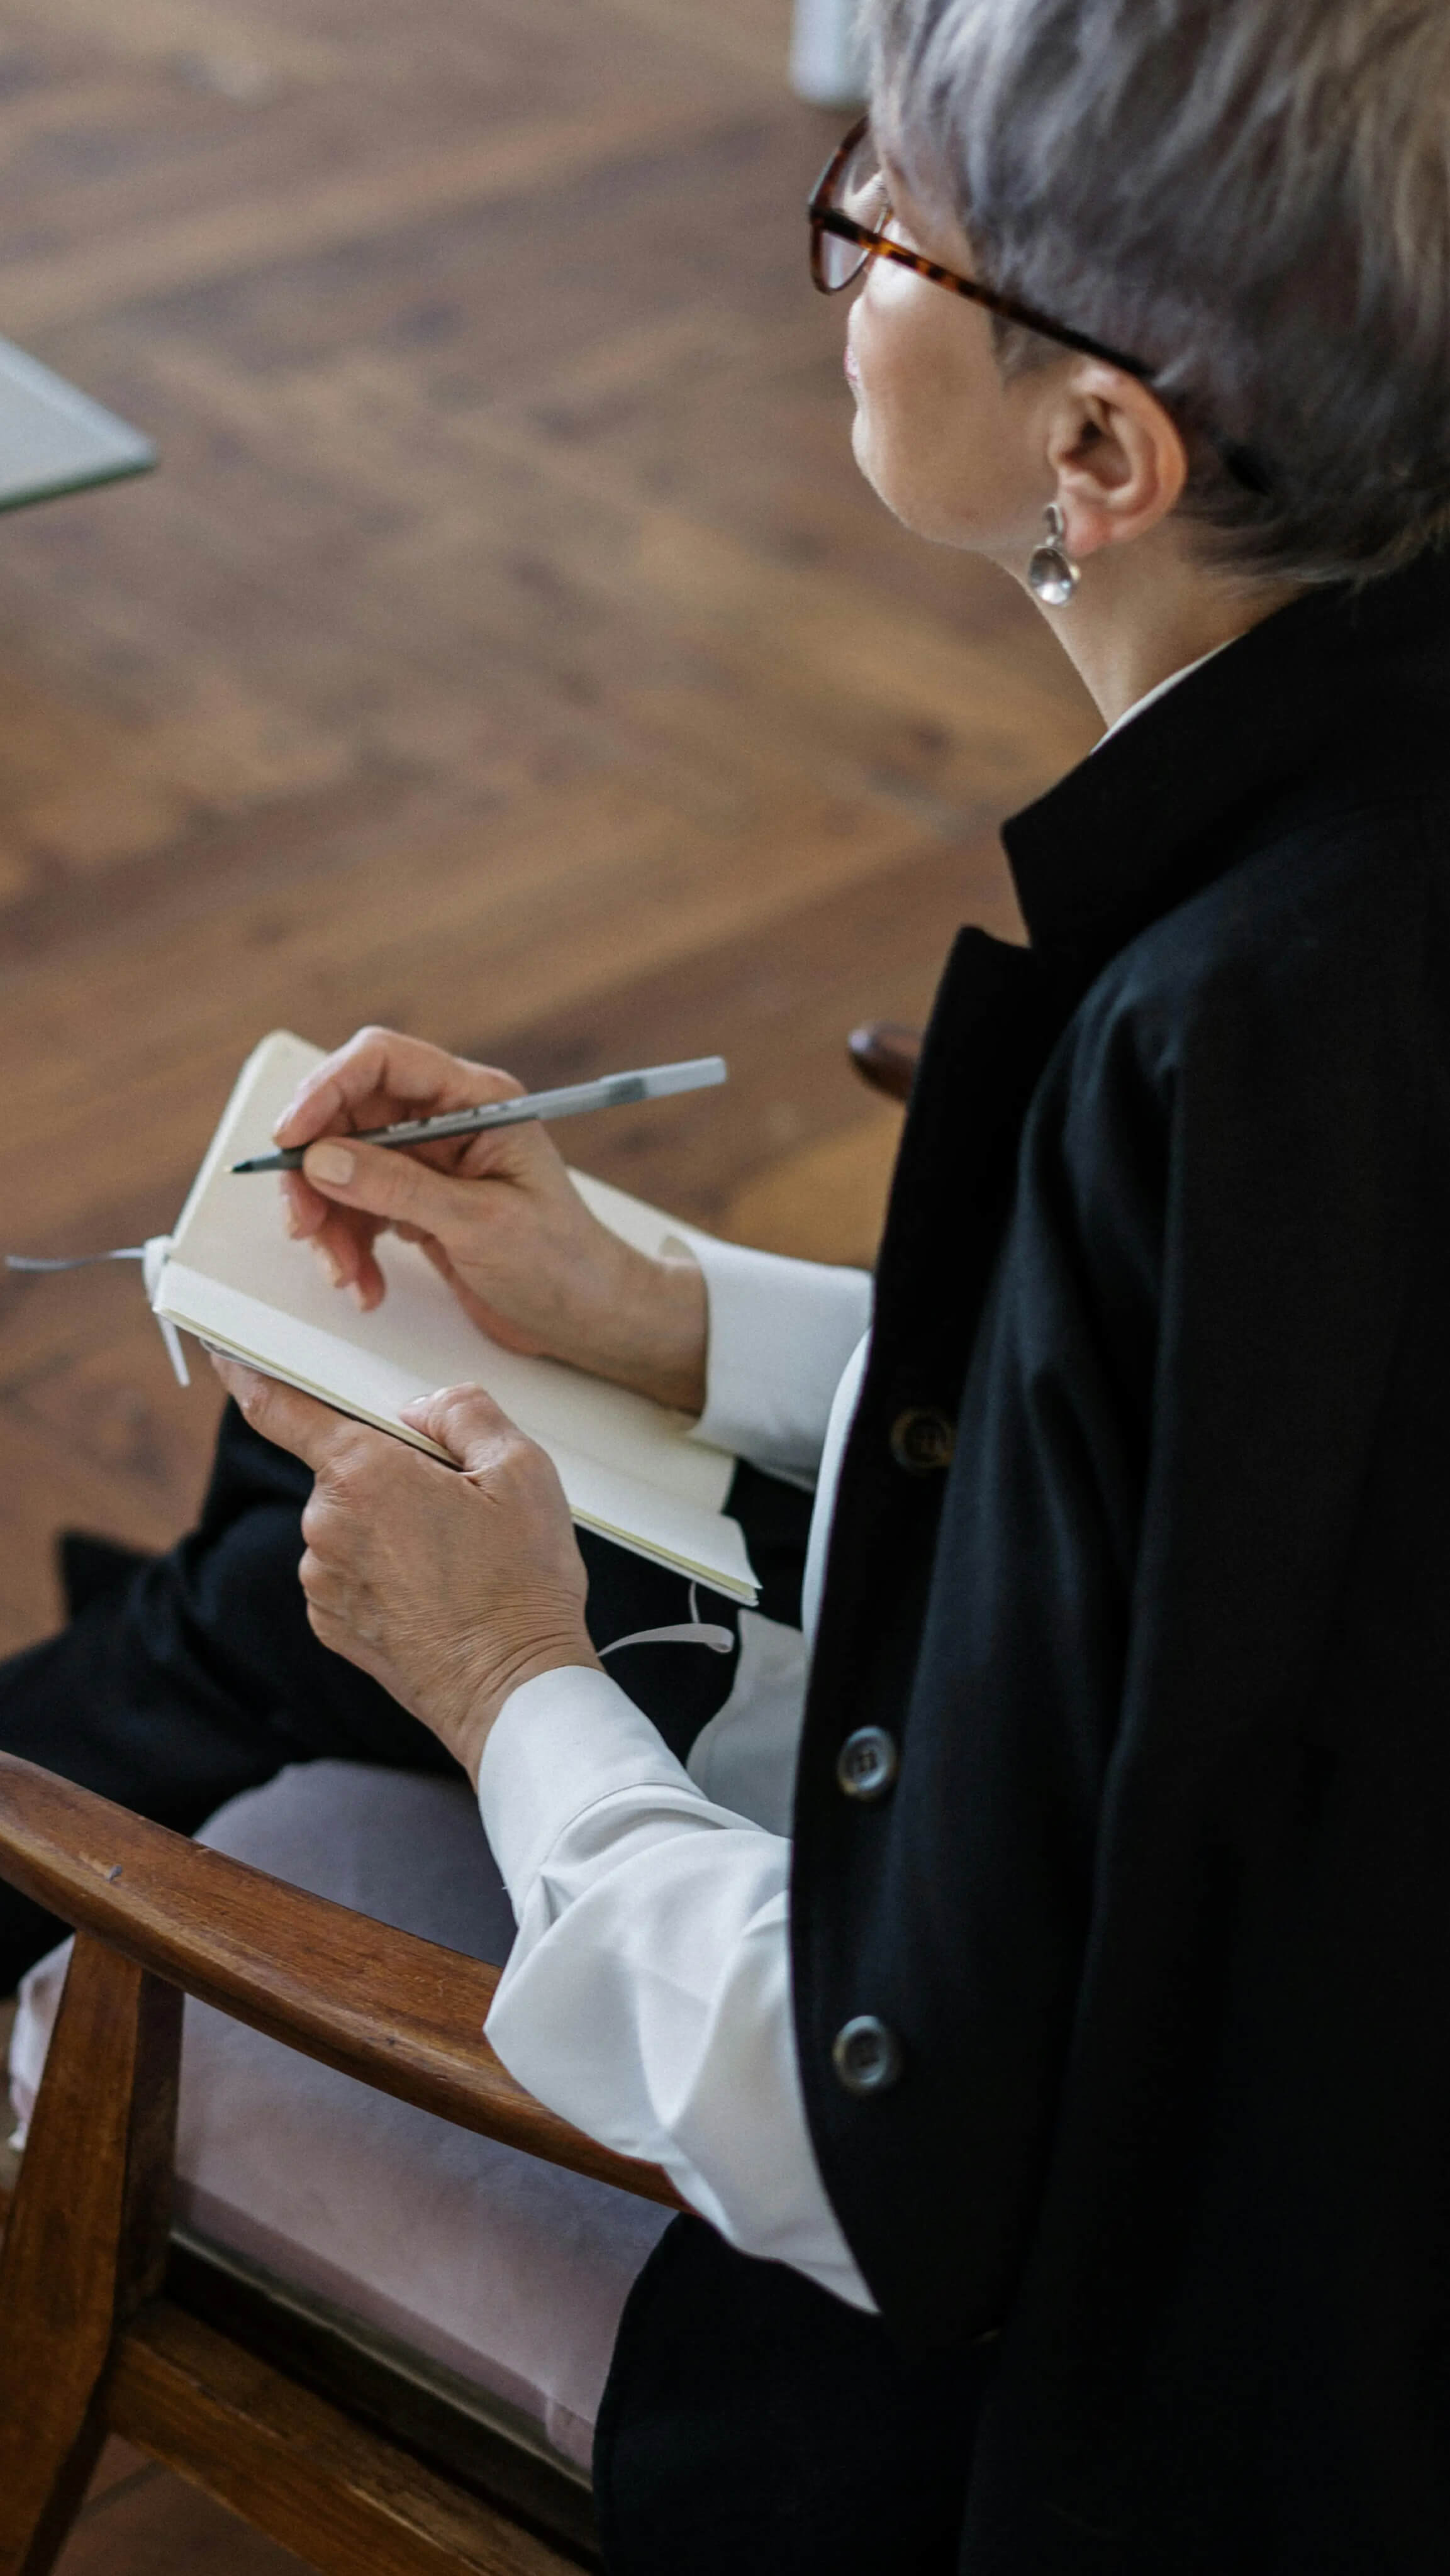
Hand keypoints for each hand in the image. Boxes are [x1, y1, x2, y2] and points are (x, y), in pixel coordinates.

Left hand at [211, 1357, 599, 1783]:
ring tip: (457, 1559)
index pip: (280, 1409)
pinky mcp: (332, 1623)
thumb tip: (425, 1408)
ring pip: (350, 1523)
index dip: (248, 1376)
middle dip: (390, 1472)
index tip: (227, 1359)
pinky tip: (436, 1591)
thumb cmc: (521, 1585)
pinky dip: (384, 1571)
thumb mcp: (522, 1469)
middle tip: (458, 1502)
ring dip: (390, 1525)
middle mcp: (326, 1526)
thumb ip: (465, 1412)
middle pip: (343, 1469)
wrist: (514, 1691)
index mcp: (363, 1474)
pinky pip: (349, 1572)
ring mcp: (323, 1581)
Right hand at [273, 1026, 705, 1413]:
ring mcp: (430, 1163)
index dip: (325, 1089)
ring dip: (330, 1223)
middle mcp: (447, 1121)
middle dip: (316, 1172)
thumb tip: (323, 1159)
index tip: (290, 1138)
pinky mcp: (418, 1203)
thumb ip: (398, 1187)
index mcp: (476, 1101)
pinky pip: (357, 1209)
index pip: (382, 1061)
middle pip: (348, 1116)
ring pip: (343, 1168)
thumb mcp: (479, 1223)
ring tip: (347, 1274)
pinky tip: (366, 1284)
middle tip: (305, 1225)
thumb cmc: (561, 1263)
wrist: (589, 1317)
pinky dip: (349, 1247)